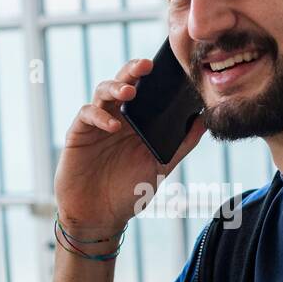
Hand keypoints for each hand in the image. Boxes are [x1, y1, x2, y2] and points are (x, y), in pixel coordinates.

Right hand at [53, 57, 206, 235]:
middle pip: (123, 82)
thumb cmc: (128, 192)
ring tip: (129, 91)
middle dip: (133, 70)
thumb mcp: (160, 167)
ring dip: (115, 87)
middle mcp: (116, 117)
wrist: (99, 217)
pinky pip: (86, 114)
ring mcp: (96, 124)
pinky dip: (99, 116)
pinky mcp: (78, 134)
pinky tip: (113, 125)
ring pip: (102, 91)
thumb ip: (181, 145)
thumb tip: (204, 121)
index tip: (170, 66)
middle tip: (146, 65)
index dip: (154, 76)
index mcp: (137, 121)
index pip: (145, 90)